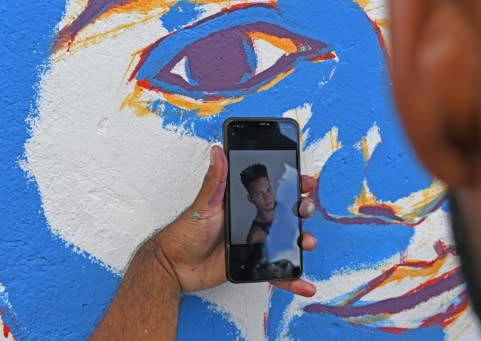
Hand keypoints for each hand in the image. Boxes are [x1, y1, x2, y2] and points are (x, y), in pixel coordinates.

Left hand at [157, 146, 317, 296]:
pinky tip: (304, 285)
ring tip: (306, 242)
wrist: (174, 265)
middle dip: (302, 209)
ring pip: (286, 241)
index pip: (273, 190)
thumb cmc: (186, 232)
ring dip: (303, 241)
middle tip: (304, 209)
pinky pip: (276, 272)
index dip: (292, 185)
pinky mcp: (253, 264)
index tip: (305, 181)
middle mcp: (252, 221)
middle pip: (286, 213)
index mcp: (242, 203)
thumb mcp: (204, 205)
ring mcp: (255, 243)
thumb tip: (217, 151)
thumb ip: (215, 180)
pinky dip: (291, 280)